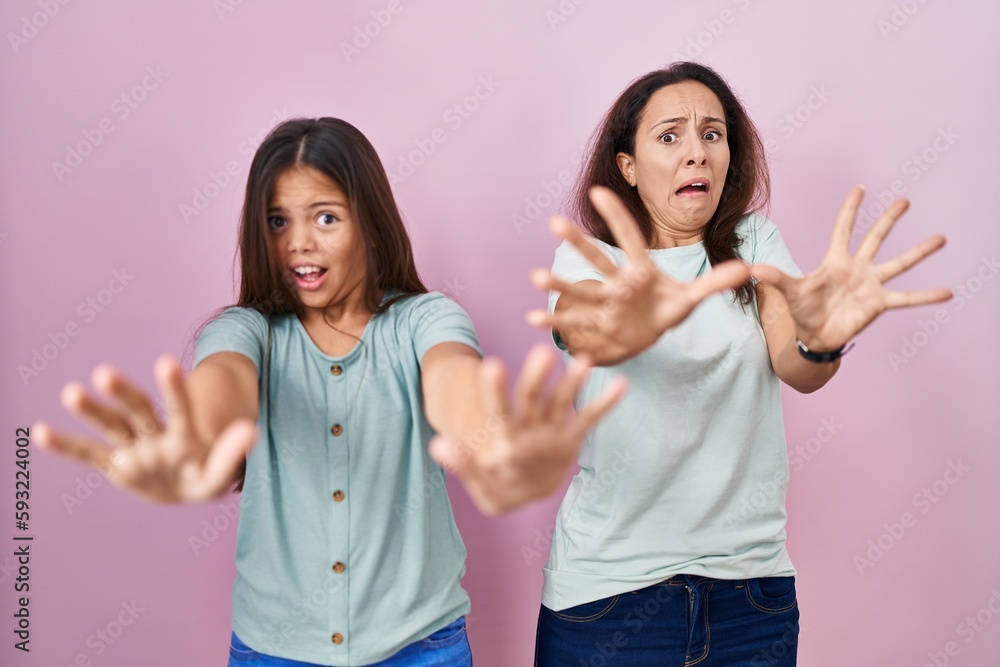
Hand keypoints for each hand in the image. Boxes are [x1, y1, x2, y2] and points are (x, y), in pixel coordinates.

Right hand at [33, 355, 255, 502]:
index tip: (166, 362)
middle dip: (122, 392)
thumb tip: (250, 430)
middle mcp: (154, 434)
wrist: (188, 488)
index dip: (173, 388)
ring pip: (112, 425)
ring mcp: (133, 448)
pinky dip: (66, 446)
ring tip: (71, 392)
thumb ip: (232, 454)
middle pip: (138, 410)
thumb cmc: (207, 477)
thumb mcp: (220, 474)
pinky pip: (89, 454)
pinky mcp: (116, 466)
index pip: (179, 408)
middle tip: (104, 373)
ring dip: (92, 411)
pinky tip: (40, 432)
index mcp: (182, 434)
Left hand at [428, 344, 625, 514]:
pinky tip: (622, 384)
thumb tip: (438, 445)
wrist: (523, 489)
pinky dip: (604, 404)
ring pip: (560, 401)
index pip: (497, 410)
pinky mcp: (570, 439)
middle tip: (543, 354)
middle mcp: (528, 425)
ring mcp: (551, 429)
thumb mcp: (481, 486)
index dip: (495, 390)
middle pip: (530, 398)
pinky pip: (588, 419)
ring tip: (584, 361)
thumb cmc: (499, 489)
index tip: (493, 365)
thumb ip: (464, 465)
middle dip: (536, 377)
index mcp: (503, 435)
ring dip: (571, 383)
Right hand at [526, 186, 750, 360]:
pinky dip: (553, 321)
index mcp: (640, 270)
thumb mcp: (691, 299)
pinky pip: (573, 321)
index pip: (629, 237)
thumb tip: (747, 268)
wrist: (646, 334)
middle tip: (554, 221)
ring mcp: (604, 302)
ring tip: (535, 276)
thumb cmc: (665, 309)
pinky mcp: (598, 324)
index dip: (616, 216)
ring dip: (558, 283)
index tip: (599, 191)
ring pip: (580, 289)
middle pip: (596, 258)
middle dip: (577, 242)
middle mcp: (617, 282)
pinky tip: (532, 318)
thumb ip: (715, 283)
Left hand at [749, 187, 951, 350]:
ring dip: (919, 252)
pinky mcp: (879, 304)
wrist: (813, 337)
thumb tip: (751, 268)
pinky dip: (926, 296)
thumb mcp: (789, 291)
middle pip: (875, 238)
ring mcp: (870, 285)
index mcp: (835, 261)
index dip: (850, 210)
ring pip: (898, 263)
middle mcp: (857, 268)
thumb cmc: (802, 311)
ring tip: (941, 238)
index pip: (843, 229)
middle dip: (889, 219)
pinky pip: (906, 298)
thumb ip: (774, 278)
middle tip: (905, 200)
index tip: (860, 188)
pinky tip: (948, 292)